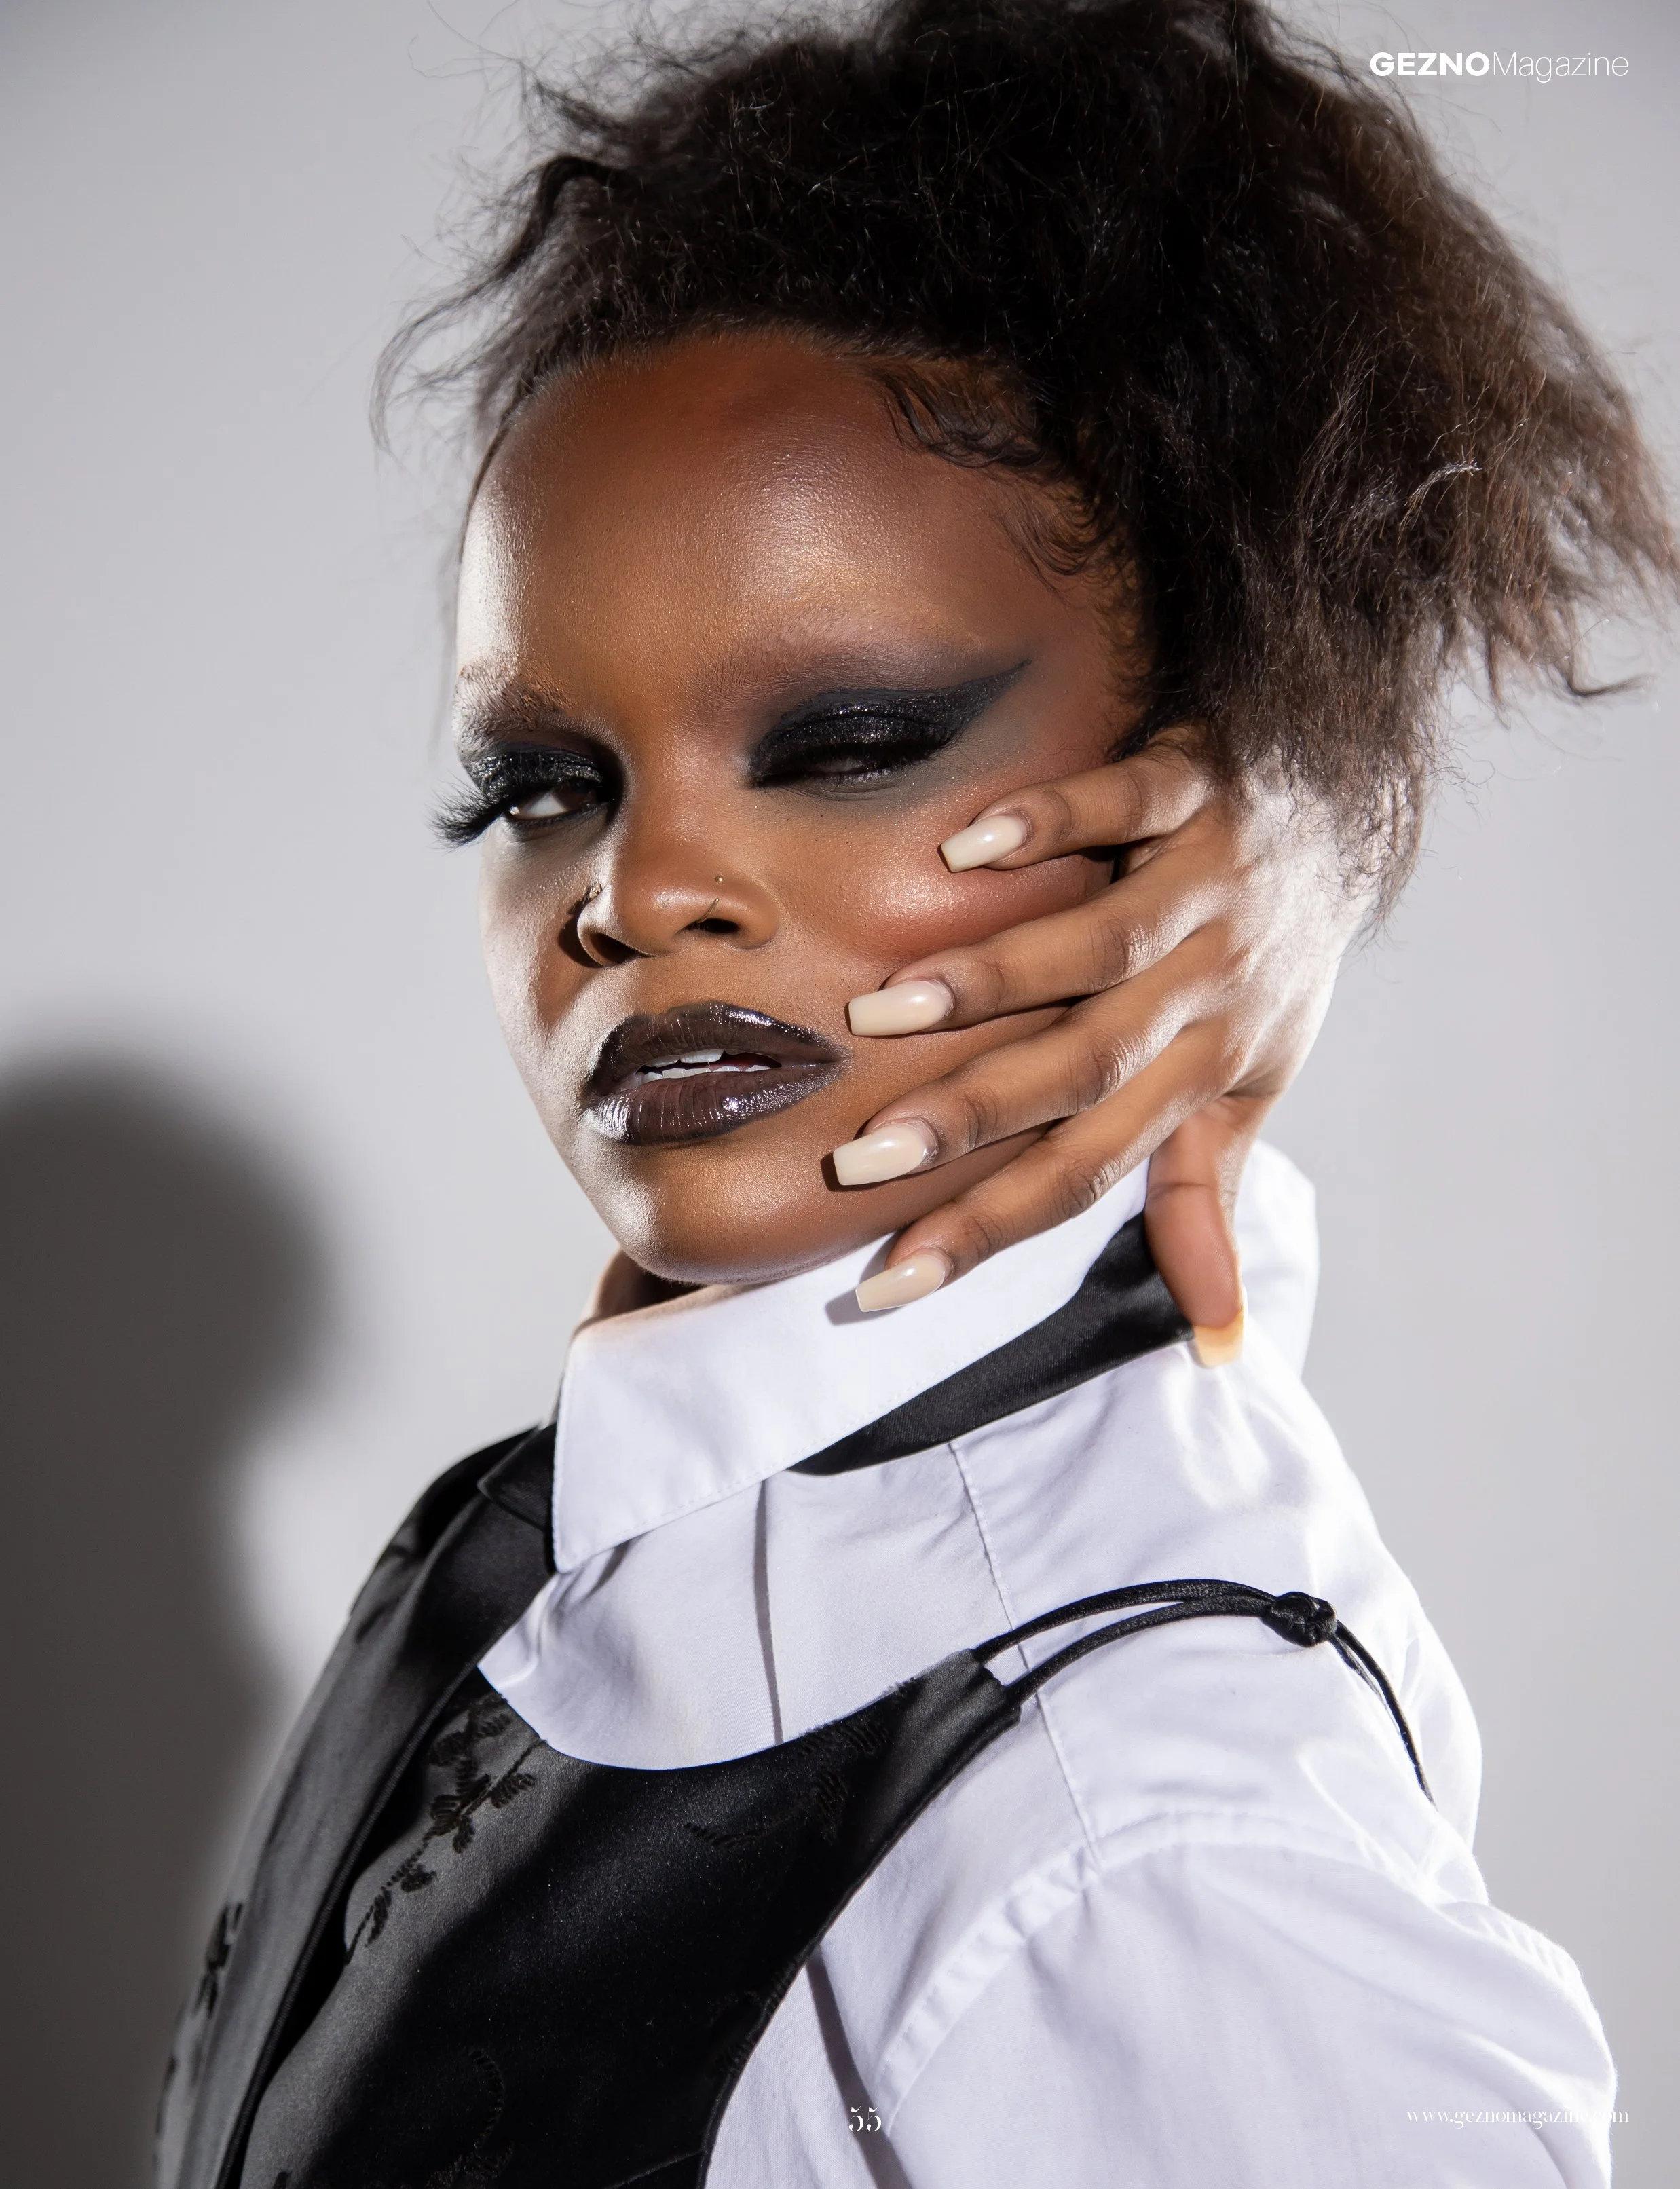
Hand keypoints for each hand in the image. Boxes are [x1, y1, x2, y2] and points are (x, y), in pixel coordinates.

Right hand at [842, 741, 1364, 1351]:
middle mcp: (1211, 985)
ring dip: (996, 979)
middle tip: (864, 1162)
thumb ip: (1202, 1197)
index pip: (1094, 1166)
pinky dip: (1052, 820)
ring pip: (1104, 943)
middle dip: (976, 1116)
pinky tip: (965, 848)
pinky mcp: (1199, 784)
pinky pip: (1127, 799)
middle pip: (1090, 1063)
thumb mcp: (1249, 1084)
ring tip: (885, 1011)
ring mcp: (1208, 884)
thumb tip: (1212, 1343)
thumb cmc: (1273, 963)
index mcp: (1207, 1066)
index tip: (890, 1284)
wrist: (1350, 805)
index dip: (996, 1227)